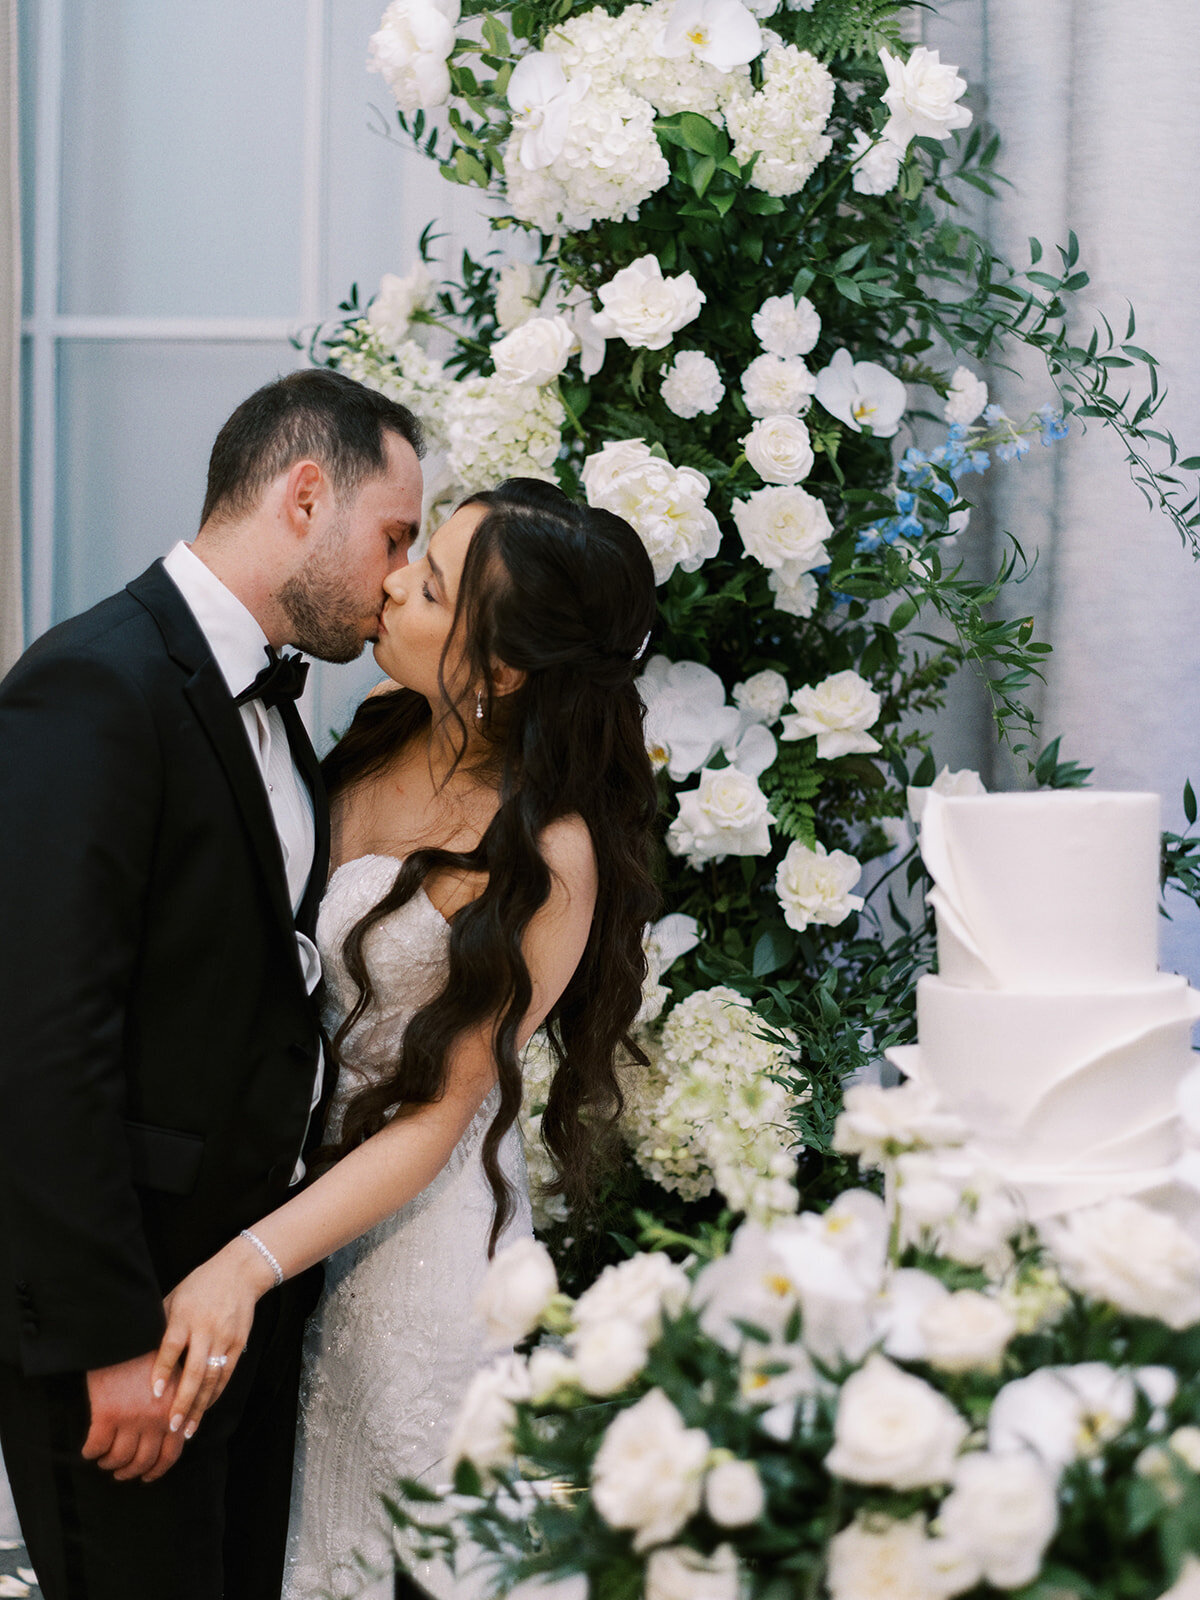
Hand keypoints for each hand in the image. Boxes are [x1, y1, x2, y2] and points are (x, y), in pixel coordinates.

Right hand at [82, 1350, 185, 1482]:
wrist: (126, 1334)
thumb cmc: (148, 1353)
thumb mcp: (172, 1378)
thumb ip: (174, 1406)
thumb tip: (173, 1434)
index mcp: (175, 1409)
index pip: (171, 1453)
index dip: (157, 1470)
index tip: (147, 1476)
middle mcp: (156, 1418)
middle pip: (143, 1461)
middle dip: (131, 1472)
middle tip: (122, 1473)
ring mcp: (131, 1418)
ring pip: (118, 1458)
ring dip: (110, 1464)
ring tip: (105, 1461)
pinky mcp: (106, 1414)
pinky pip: (97, 1447)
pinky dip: (91, 1453)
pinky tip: (89, 1450)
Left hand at [150, 1237, 276, 1439]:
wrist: (240, 1272)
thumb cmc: (199, 1285)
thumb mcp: (174, 1297)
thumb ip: (161, 1325)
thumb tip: (139, 1354)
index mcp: (185, 1316)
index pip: (173, 1347)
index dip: (164, 1370)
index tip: (155, 1393)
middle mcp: (206, 1329)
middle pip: (195, 1370)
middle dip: (183, 1400)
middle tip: (171, 1426)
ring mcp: (224, 1337)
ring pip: (212, 1378)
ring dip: (200, 1406)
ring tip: (187, 1429)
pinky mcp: (239, 1343)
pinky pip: (226, 1374)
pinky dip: (215, 1394)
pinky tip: (204, 1410)